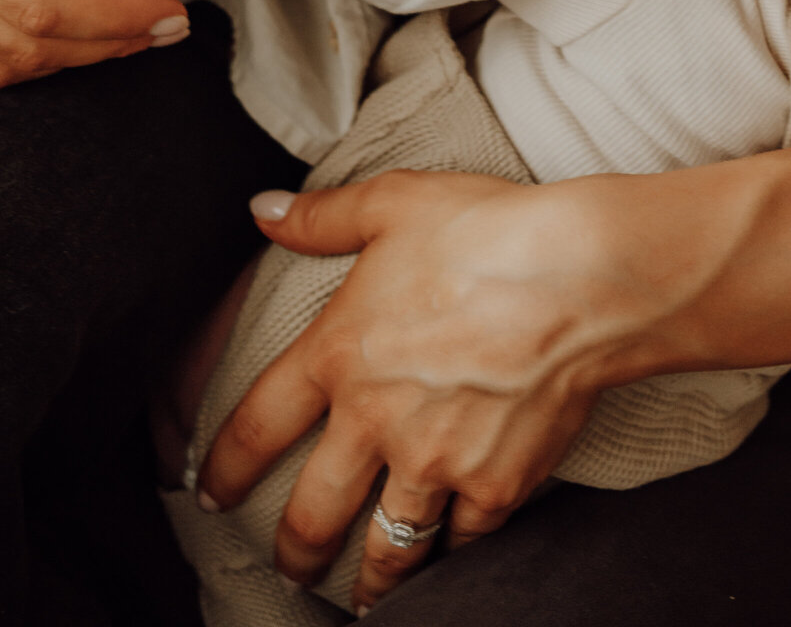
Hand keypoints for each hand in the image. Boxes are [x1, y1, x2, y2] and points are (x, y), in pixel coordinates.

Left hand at [199, 170, 655, 609]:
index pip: (257, 426)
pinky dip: (452, 554)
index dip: (225, 467)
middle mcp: (375, 422)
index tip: (212, 491)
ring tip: (363, 596)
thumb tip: (262, 210)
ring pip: (387, 548)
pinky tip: (447, 559)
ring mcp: (435, 464)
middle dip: (293, 552)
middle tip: (288, 567)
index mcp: (339, 354)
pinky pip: (462, 541)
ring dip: (369, 580)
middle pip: (313, 513)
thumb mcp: (393, 202)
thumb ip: (322, 216)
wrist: (578, 278)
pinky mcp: (494, 487)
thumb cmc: (486, 231)